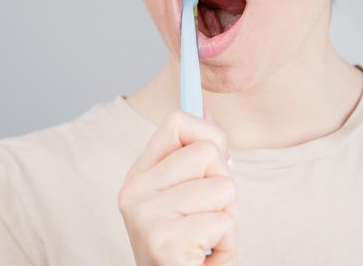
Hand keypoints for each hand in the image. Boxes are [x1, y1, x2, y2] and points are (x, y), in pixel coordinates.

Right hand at [118, 110, 238, 265]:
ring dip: (228, 215)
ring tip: (207, 236)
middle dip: (224, 182)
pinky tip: (206, 255)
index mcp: (139, 175)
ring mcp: (146, 215)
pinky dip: (227, 243)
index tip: (218, 156)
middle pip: (208, 151)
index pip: (176, 123)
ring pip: (223, 186)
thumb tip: (207, 111)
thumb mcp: (186, 196)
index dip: (208, 132)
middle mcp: (135, 190)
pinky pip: (224, 221)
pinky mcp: (164, 242)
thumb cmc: (187, 244)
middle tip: (211, 211)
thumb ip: (193, 159)